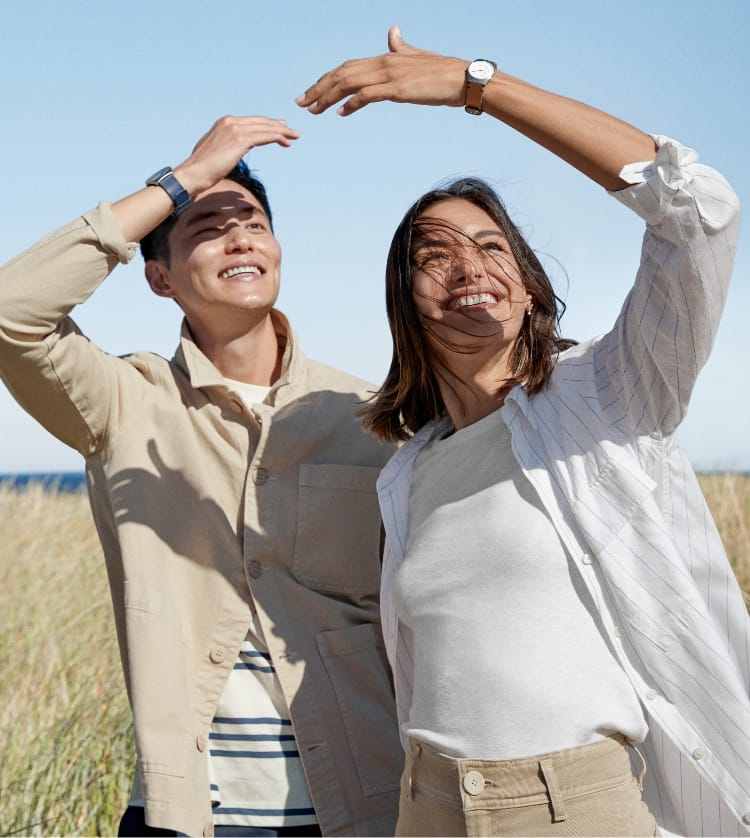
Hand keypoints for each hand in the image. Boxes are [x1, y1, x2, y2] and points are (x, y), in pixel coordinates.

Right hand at [174, 116, 299, 195]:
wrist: (193, 174)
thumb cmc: (202, 169)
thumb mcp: (215, 152)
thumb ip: (225, 147)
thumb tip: (230, 152)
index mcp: (224, 123)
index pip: (250, 122)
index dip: (266, 125)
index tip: (278, 128)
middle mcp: (230, 122)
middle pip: (260, 122)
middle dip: (277, 126)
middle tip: (291, 132)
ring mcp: (235, 130)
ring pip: (265, 128)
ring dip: (282, 132)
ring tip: (294, 137)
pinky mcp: (240, 140)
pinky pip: (264, 136)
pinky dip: (277, 137)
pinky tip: (286, 142)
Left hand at [296, 25, 466, 115]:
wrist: (463, 79)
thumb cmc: (443, 73)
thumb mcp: (417, 58)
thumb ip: (401, 48)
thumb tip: (392, 33)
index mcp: (386, 57)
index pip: (349, 67)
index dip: (328, 78)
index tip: (312, 91)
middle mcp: (384, 62)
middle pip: (342, 73)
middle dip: (319, 87)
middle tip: (301, 102)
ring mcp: (390, 75)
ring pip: (349, 83)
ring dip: (328, 96)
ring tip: (313, 109)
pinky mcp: (398, 89)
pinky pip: (367, 95)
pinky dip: (351, 103)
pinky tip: (340, 113)